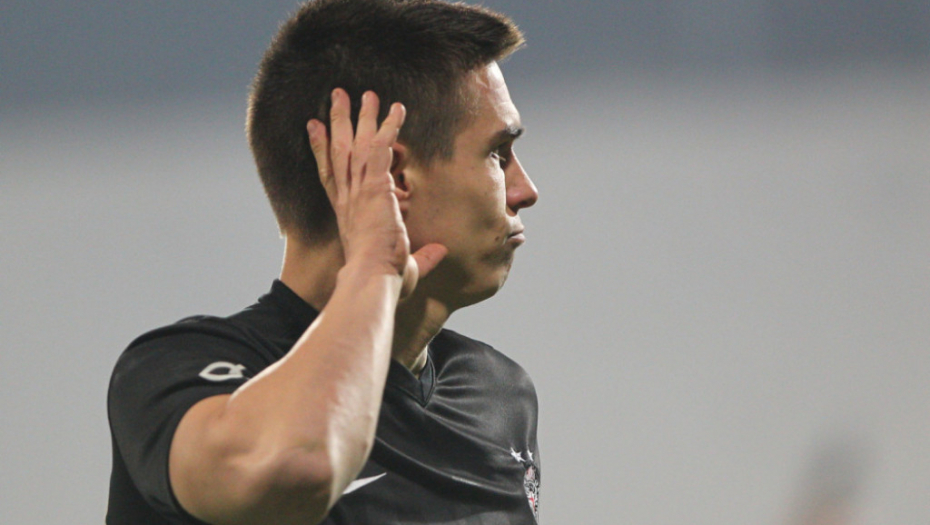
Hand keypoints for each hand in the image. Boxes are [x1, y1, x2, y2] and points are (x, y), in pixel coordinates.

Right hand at [307, 89, 446, 296]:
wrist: (372, 280)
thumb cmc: (383, 281)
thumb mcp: (406, 267)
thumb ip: (423, 256)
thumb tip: (440, 252)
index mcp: (347, 214)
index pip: (331, 174)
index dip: (321, 148)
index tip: (314, 127)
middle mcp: (349, 198)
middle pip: (340, 150)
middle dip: (338, 120)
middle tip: (337, 95)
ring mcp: (360, 191)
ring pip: (357, 144)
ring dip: (362, 116)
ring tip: (364, 93)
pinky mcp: (376, 187)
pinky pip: (383, 150)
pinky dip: (390, 128)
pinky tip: (397, 109)